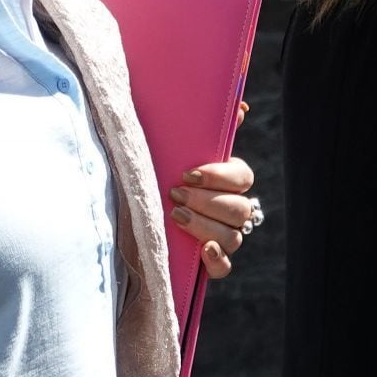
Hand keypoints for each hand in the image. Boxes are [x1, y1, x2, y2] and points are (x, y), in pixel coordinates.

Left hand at [173, 110, 256, 278]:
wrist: (133, 207)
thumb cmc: (160, 171)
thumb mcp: (175, 147)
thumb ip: (203, 127)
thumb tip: (240, 108)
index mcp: (230, 180)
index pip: (243, 178)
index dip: (219, 176)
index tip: (188, 173)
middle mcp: (233, 209)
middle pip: (239, 209)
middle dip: (207, 201)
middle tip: (175, 194)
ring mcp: (224, 237)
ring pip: (233, 236)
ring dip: (206, 226)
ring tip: (176, 217)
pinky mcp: (210, 261)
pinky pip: (225, 267)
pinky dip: (217, 261)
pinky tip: (203, 250)